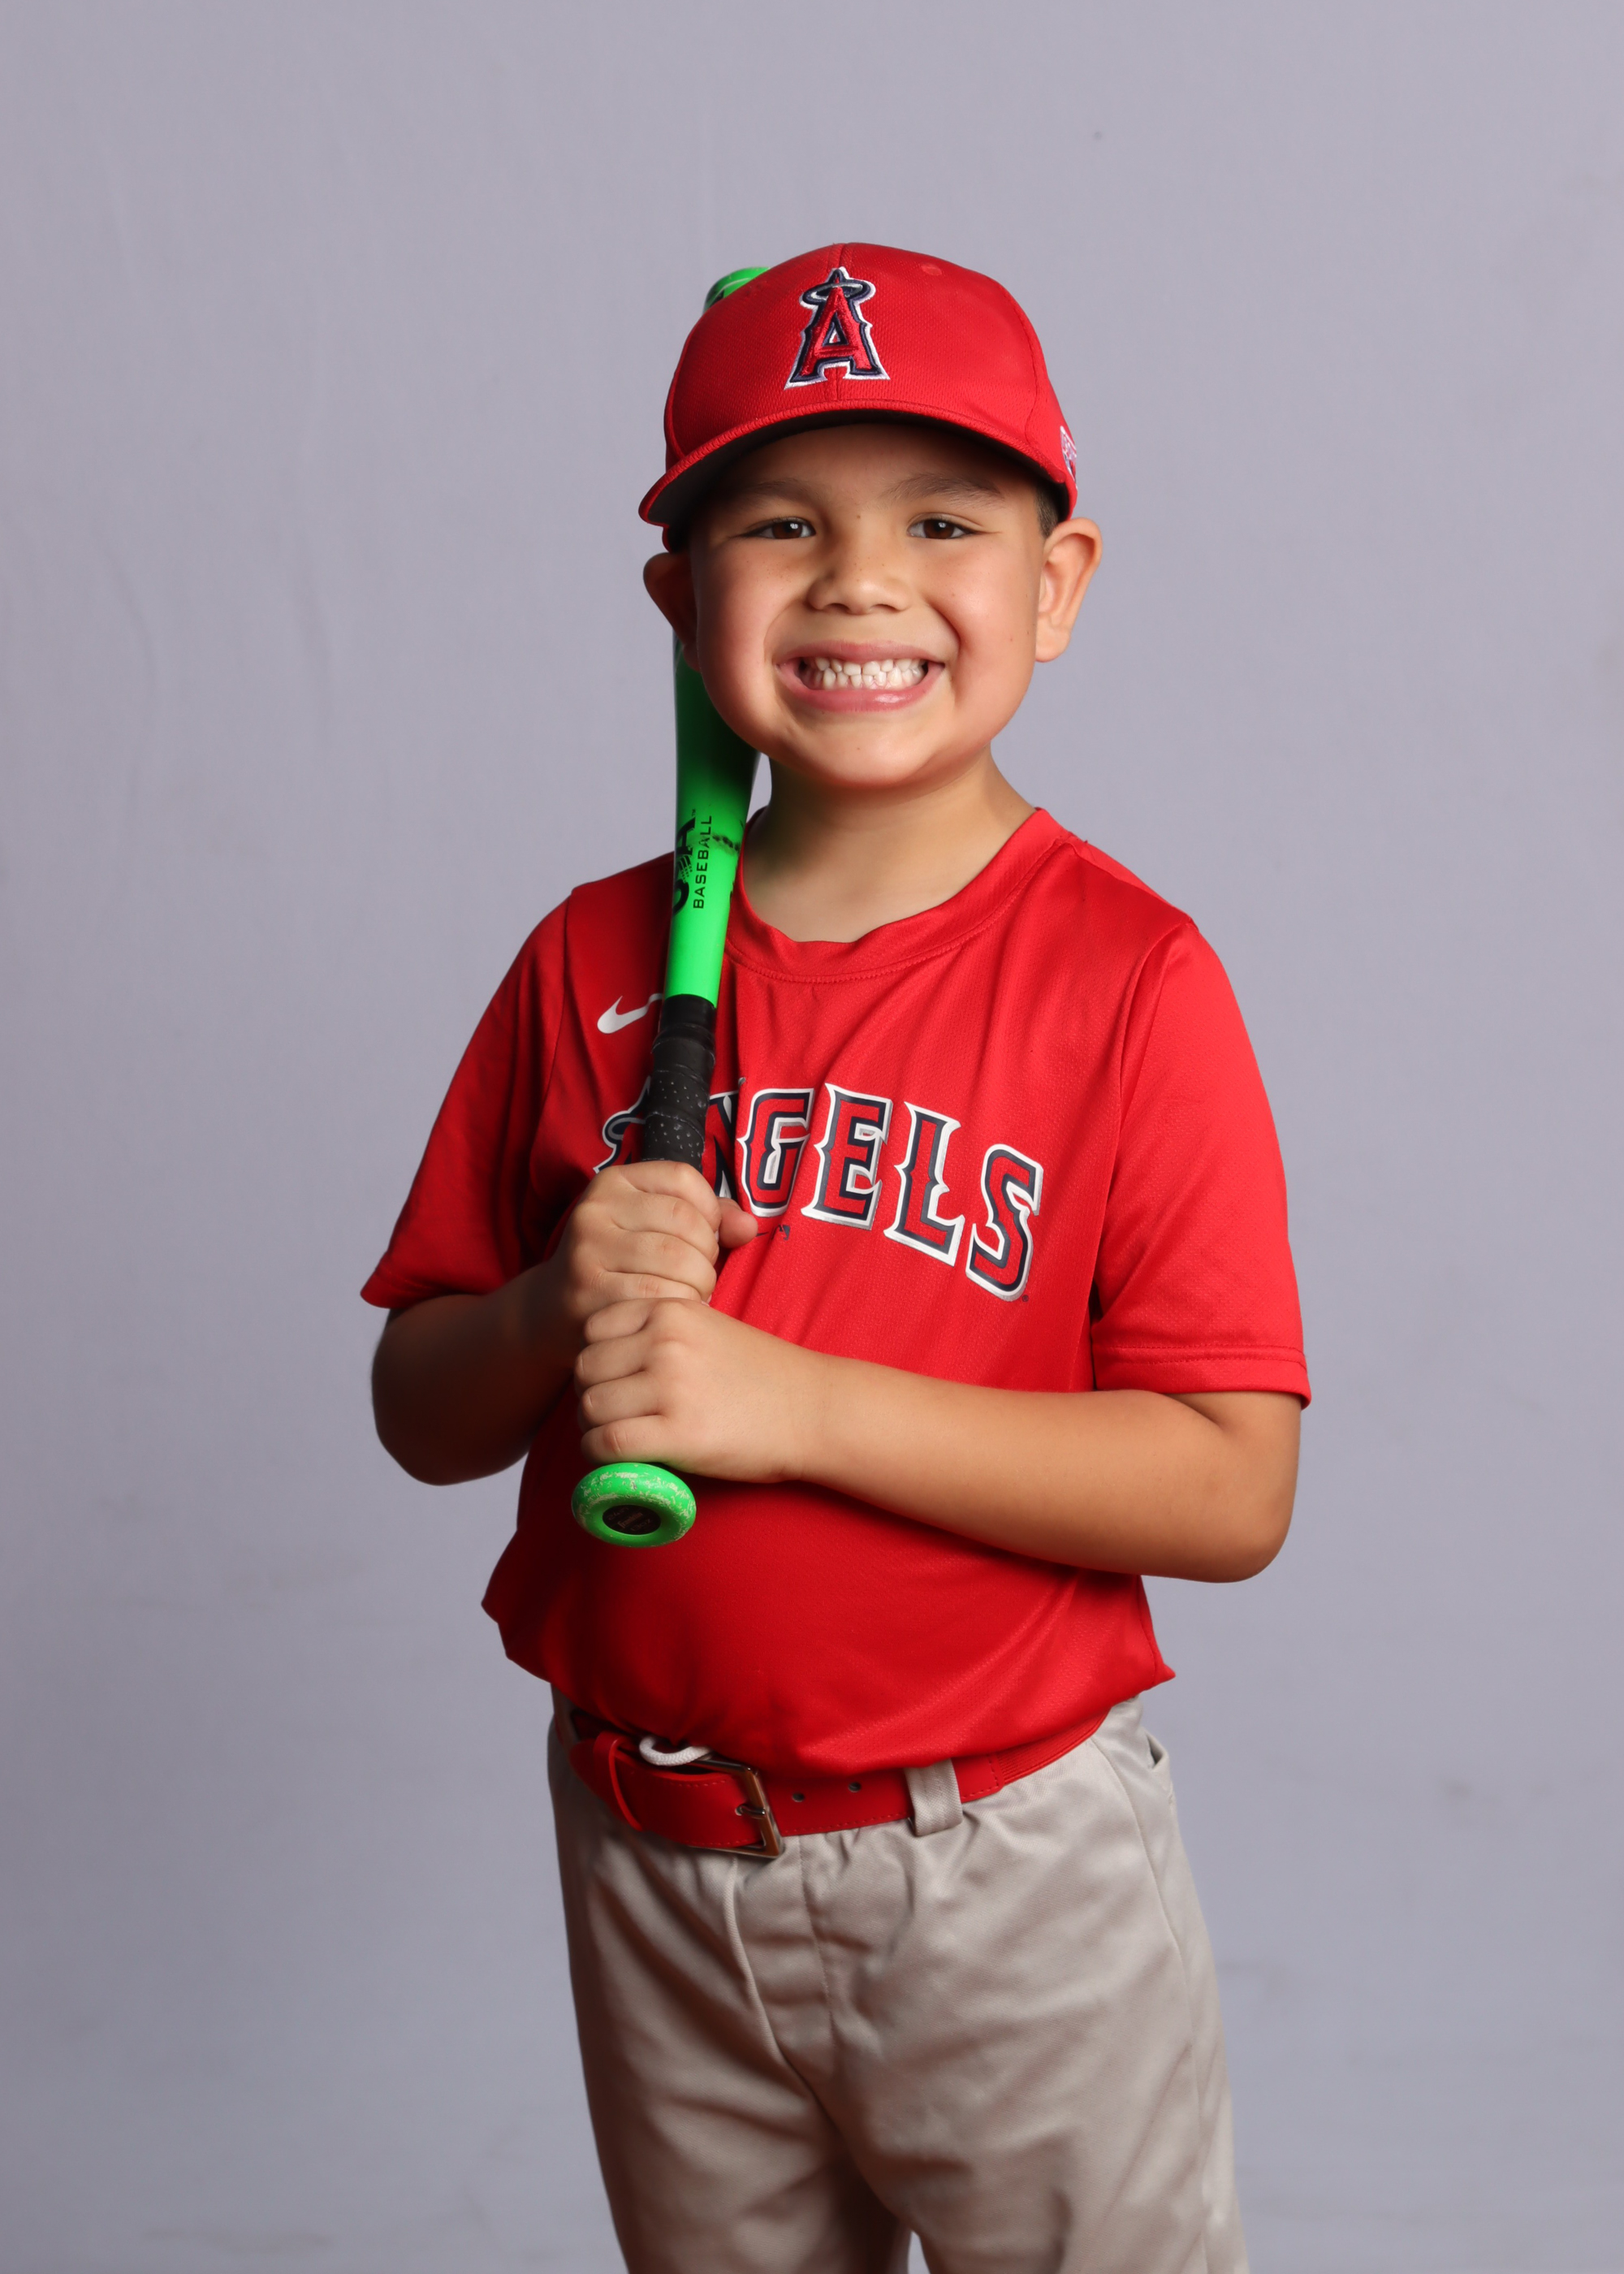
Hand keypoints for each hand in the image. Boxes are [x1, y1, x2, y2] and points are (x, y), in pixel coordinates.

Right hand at [537, 1162, 757, 1360]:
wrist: (556, 1310)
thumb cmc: (623, 1265)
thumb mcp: (656, 1227)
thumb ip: (710, 1219)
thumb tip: (747, 1227)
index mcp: (613, 1181)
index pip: (684, 1179)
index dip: (709, 1212)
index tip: (703, 1239)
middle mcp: (595, 1208)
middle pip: (686, 1222)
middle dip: (707, 1255)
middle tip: (699, 1276)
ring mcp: (588, 1249)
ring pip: (678, 1260)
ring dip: (698, 1285)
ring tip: (689, 1294)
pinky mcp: (589, 1291)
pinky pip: (659, 1296)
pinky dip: (679, 1306)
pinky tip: (672, 1311)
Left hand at [574, 1296, 817, 1483]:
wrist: (813, 1409)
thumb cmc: (762, 1374)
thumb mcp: (708, 1327)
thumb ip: (661, 1331)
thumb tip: (609, 1359)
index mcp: (670, 1310)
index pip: (592, 1329)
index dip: (597, 1359)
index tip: (614, 1380)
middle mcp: (665, 1342)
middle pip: (585, 1368)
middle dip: (592, 1394)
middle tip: (614, 1415)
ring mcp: (671, 1386)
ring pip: (590, 1407)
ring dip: (593, 1427)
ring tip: (617, 1437)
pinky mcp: (678, 1433)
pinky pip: (608, 1443)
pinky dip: (600, 1456)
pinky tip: (617, 1461)